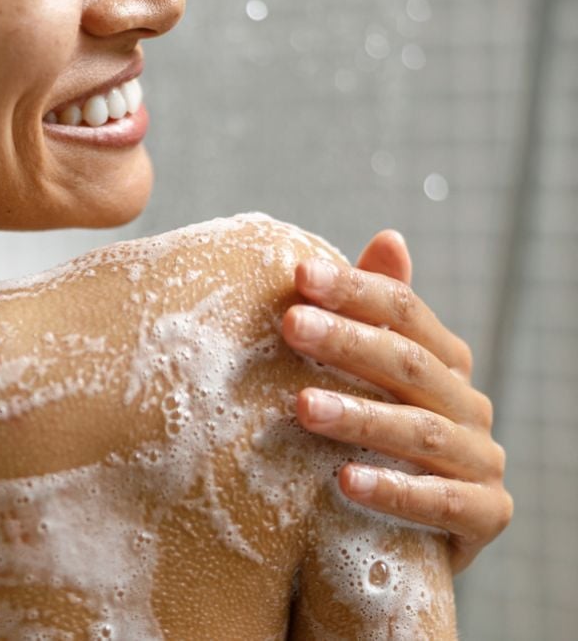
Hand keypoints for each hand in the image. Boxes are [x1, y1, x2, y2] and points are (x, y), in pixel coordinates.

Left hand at [281, 230, 512, 572]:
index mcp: (443, 363)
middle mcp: (469, 405)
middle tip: (290, 324)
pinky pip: (442, 502)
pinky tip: (344, 481)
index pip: (404, 312)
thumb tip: (389, 237)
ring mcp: (482, 461)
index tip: (299, 275)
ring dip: (360, 416)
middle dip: (347, 341)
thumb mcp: (370, 381)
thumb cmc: (376, 445)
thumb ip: (376, 317)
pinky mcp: (486, 516)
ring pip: (419, 431)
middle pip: (408, 363)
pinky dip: (394, 490)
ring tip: (303, 407)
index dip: (355, 289)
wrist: (403, 538)